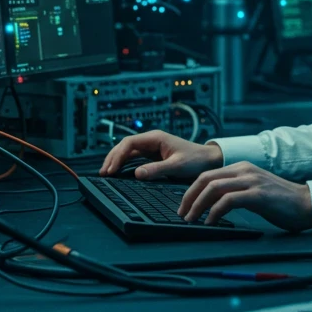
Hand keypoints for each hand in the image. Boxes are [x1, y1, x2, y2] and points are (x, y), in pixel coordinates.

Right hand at [99, 129, 222, 179]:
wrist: (208, 160)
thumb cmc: (196, 160)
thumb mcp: (176, 166)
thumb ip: (157, 169)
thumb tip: (136, 173)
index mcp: (156, 138)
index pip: (129, 143)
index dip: (117, 156)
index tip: (110, 170)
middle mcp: (152, 140)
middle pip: (125, 146)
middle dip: (113, 158)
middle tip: (103, 173)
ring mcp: (152, 147)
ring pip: (128, 151)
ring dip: (117, 160)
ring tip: (106, 173)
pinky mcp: (154, 155)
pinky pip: (135, 157)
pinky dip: (125, 163)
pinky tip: (119, 172)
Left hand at [178, 161, 311, 232]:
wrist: (306, 203)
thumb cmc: (281, 201)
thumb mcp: (254, 189)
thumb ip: (236, 190)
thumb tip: (212, 203)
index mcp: (242, 167)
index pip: (207, 174)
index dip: (191, 190)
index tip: (184, 206)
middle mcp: (244, 170)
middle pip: (206, 179)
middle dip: (189, 197)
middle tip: (183, 213)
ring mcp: (251, 181)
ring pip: (213, 188)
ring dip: (198, 205)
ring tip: (192, 219)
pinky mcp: (258, 195)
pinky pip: (228, 201)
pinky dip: (214, 212)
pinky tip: (211, 222)